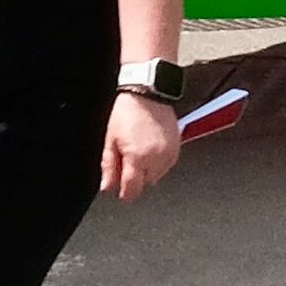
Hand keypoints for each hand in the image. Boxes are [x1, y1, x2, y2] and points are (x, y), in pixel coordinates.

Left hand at [101, 88, 184, 202]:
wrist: (148, 92)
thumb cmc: (127, 111)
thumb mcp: (110, 139)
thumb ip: (109, 166)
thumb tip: (107, 187)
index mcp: (138, 158)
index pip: (132, 190)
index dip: (124, 194)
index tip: (120, 191)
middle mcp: (156, 158)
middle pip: (145, 183)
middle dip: (136, 178)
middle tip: (127, 160)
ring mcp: (169, 153)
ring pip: (157, 175)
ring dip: (148, 170)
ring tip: (139, 150)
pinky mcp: (177, 146)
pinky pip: (167, 164)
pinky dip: (159, 162)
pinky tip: (150, 148)